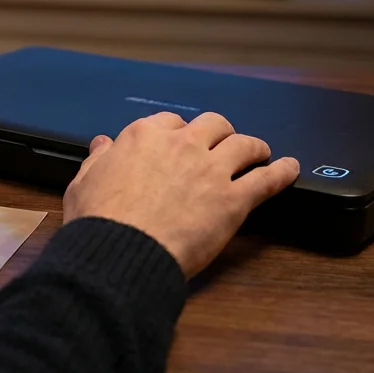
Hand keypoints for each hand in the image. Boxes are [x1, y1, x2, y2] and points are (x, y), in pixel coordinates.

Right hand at [64, 111, 298, 278]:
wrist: (121, 250)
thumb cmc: (98, 222)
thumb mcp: (83, 182)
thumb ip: (98, 160)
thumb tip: (102, 145)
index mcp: (143, 137)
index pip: (168, 122)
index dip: (177, 133)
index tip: (179, 144)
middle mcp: (181, 145)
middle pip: (212, 124)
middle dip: (219, 133)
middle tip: (221, 145)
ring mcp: (211, 170)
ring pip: (244, 144)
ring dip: (254, 146)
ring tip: (260, 152)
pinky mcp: (233, 199)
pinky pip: (267, 179)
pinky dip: (282, 172)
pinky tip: (290, 168)